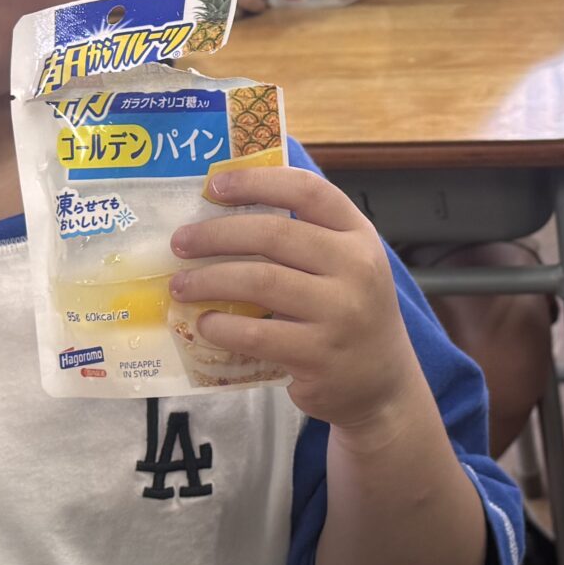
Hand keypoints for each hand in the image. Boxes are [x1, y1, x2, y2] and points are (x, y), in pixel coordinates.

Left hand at [169, 167, 423, 433]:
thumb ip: (304, 238)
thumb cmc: (348, 313)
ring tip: (181, 285)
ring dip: (208, 280)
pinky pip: (256, 334)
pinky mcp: (319, 355)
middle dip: (216, 235)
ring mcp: (340, 313)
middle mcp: (356, 268)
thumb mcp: (345, 265)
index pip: (307, 191)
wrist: (383, 382)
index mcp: (358, 235)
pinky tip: (205, 323)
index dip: (257, 182)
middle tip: (180, 243)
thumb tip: (220, 214)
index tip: (214, 184)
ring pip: (260, 281)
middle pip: (274, 234)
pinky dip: (221, 326)